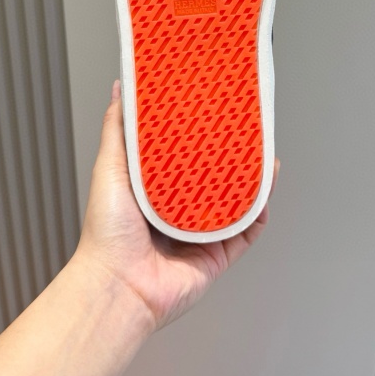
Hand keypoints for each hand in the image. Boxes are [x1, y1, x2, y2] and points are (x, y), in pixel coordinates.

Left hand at [75, 79, 279, 330]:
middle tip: (249, 131)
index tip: (216, 112)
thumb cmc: (108, 232)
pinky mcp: (216, 257)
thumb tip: (122, 88)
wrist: (119, 287)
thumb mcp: (110, 167)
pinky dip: (259, 214)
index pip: (184, 156)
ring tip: (266, 156)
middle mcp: (178, 212)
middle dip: (232, 156)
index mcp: (154, 190)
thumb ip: (118, 129)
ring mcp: (199, 235)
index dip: (201, 135)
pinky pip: (246, 233)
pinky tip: (266, 193)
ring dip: (253, 181)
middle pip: (214, 178)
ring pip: (235, 203)